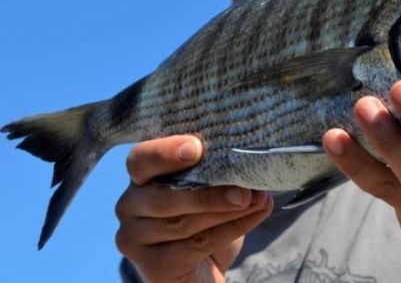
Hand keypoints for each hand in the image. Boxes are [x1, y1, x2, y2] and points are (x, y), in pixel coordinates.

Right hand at [115, 135, 272, 282]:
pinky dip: (230, 229)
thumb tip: (250, 166)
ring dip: (224, 211)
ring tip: (256, 200)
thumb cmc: (204, 218)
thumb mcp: (209, 188)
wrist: (202, 268)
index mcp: (140, 177)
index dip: (166, 152)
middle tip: (244, 190)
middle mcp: (129, 205)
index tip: (197, 147)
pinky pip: (194, 246)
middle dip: (208, 192)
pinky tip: (253, 216)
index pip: (141, 159)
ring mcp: (135, 238)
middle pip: (163, 196)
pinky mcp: (153, 266)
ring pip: (181, 223)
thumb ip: (220, 174)